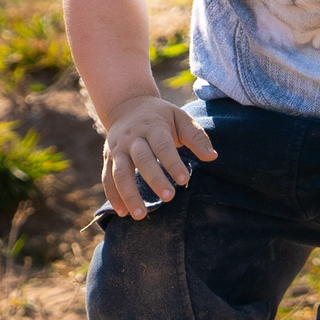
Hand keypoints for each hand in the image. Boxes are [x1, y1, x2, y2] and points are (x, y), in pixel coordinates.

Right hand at [99, 94, 215, 219]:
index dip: (173, 163)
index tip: (185, 180)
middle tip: (169, 197)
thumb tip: (212, 157)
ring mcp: (117, 149)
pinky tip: (123, 212)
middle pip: (142, 159)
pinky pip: (107, 178)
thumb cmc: (160, 116)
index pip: (162, 145)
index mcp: (152, 126)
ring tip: (141, 215)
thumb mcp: (180, 118)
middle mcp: (132, 138)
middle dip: (154, 179)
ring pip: (120, 172)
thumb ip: (196, 136)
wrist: (126, 105)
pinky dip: (113, 196)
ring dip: (129, 194)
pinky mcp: (108, 158)